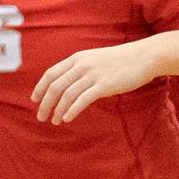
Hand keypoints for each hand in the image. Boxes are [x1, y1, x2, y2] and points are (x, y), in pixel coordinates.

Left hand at [33, 39, 159, 124]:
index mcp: (77, 58)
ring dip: (57, 110)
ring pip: (67, 95)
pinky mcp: (104, 85)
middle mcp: (81, 65)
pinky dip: (72, 110)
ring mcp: (92, 75)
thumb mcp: (96, 60)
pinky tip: (68, 118)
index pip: (51, 73)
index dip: (40, 88)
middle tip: (41, 117)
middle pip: (55, 86)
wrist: (144, 57)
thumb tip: (70, 85)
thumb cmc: (121, 61)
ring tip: (55, 121)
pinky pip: (83, 100)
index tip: (34, 100)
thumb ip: (81, 70)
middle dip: (45, 103)